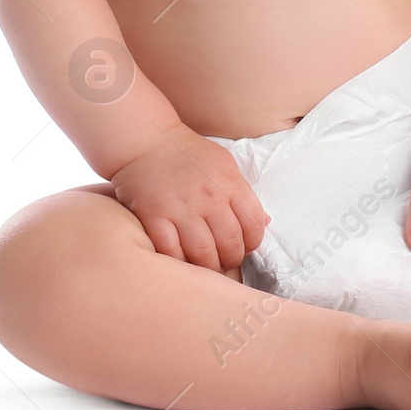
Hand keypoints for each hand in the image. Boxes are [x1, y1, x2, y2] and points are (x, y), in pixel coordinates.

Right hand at [110, 122, 268, 275]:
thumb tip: (264, 221)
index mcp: (229, 183)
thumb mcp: (225, 165)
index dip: (254, 241)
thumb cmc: (189, 154)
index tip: (247, 246)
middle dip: (232, 258)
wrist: (146, 143)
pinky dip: (180, 262)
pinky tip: (183, 261)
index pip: (253, 222)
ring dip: (209, 266)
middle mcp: (208, 197)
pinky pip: (170, 251)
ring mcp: (180, 209)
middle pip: (230, 242)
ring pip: (202, 252)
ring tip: (208, 265)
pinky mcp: (154, 218)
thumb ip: (244, 193)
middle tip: (227, 260)